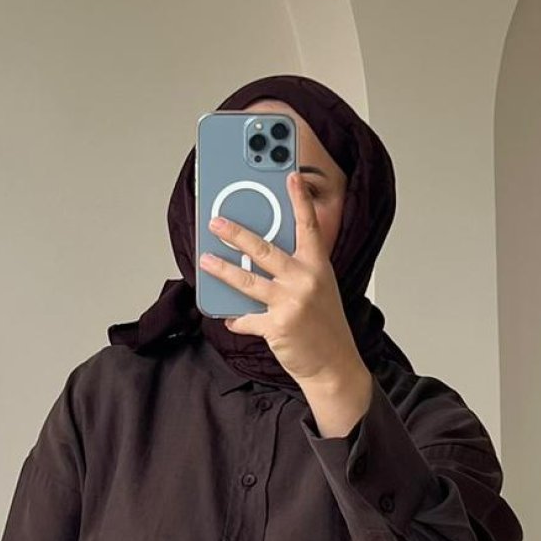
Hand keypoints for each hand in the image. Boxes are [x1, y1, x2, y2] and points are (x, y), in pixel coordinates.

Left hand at [198, 170, 367, 391]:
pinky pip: (247, 318)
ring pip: (247, 281)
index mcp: (318, 266)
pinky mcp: (278, 326)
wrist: (334, 364)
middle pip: (265, 249)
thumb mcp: (319, 288)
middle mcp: (306, 280)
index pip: (308, 226)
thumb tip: (260, 255)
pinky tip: (228, 317)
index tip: (291, 176)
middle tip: (216, 222)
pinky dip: (236, 319)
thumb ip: (296, 269)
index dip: (299, 200)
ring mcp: (291, 303)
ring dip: (222, 270)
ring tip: (206, 260)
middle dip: (236, 234)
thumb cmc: (324, 325)